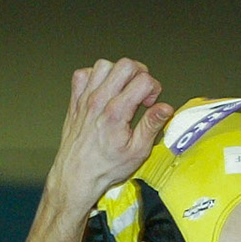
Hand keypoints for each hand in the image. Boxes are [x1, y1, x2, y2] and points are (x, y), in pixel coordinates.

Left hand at [50, 58, 174, 199]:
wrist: (77, 176)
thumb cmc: (105, 168)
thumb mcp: (138, 152)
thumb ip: (152, 125)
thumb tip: (165, 108)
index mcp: (117, 113)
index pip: (143, 81)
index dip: (154, 89)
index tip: (151, 103)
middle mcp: (99, 101)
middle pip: (125, 65)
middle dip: (140, 74)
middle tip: (141, 93)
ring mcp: (85, 99)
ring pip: (104, 65)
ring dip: (118, 74)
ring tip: (123, 90)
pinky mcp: (75, 101)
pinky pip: (83, 74)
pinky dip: (95, 77)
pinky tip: (104, 90)